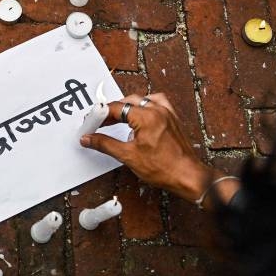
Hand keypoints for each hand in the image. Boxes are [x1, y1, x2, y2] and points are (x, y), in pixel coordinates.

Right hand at [80, 93, 215, 203]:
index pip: (116, 108)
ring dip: (128, 106)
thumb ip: (105, 144)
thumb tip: (88, 139)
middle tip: (101, 122)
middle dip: (112, 111)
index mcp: (146, 117)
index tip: (91, 122)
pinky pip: (157, 103)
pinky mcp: (172, 118)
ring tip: (118, 118)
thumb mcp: (128, 156)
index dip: (100, 115)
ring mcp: (167, 113)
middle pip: (128, 101)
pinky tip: (141, 114)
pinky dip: (146, 105)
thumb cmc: (163, 168)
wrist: (187, 176)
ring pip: (142, 100)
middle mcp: (157, 110)